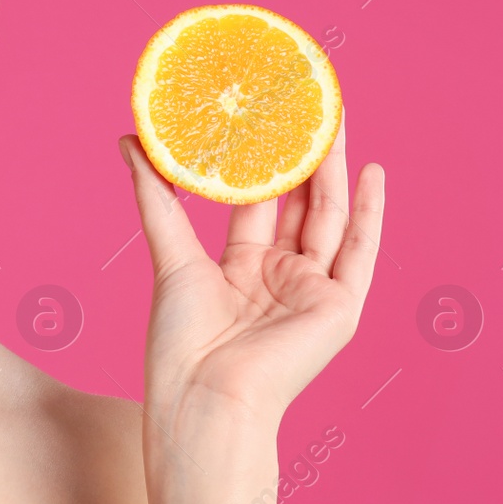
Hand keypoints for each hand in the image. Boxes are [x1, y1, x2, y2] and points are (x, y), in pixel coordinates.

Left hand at [118, 114, 384, 433]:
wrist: (205, 398)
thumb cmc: (181, 342)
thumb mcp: (169, 254)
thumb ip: (155, 195)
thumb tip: (128, 138)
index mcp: (241, 270)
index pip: (258, 203)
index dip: (262, 161)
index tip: (264, 117)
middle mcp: (281, 278)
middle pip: (298, 204)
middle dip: (303, 156)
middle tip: (305, 104)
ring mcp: (311, 292)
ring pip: (328, 218)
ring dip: (334, 170)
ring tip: (335, 118)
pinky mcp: (338, 309)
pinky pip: (359, 254)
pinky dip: (369, 214)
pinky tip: (374, 173)